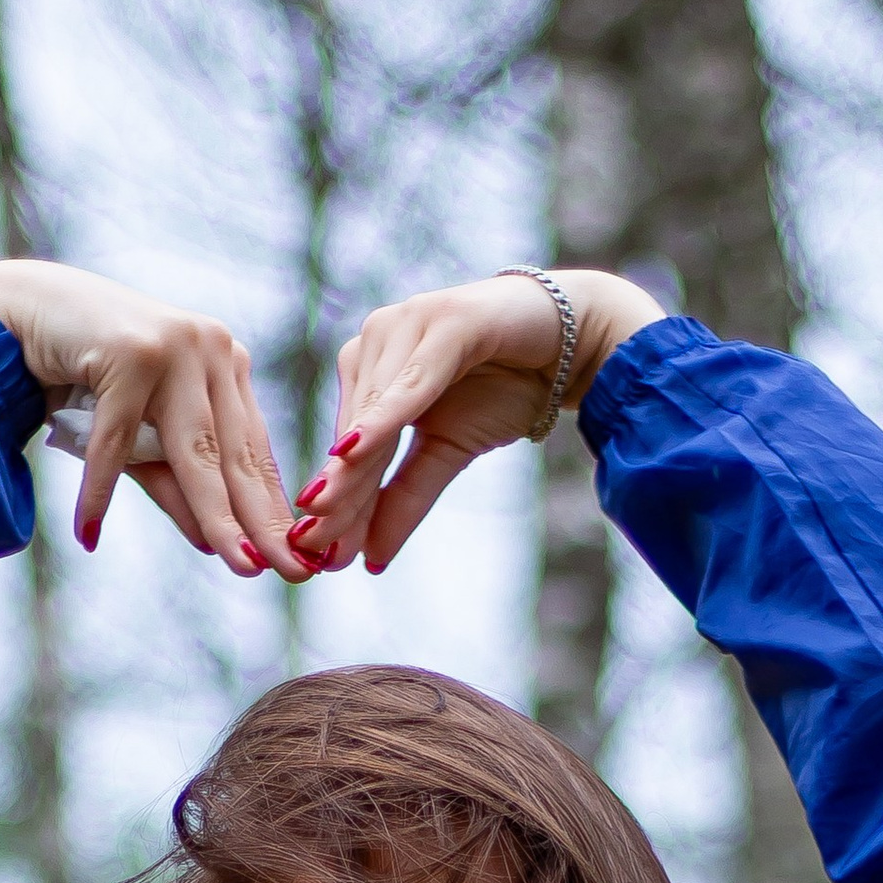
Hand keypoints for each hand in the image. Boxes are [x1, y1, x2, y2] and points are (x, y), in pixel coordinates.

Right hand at [0, 257, 308, 579]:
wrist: (27, 309)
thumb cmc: (90, 378)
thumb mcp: (143, 440)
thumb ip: (177, 486)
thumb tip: (218, 546)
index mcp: (226, 366)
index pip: (256, 453)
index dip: (276, 511)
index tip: (302, 561)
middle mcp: (210, 349)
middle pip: (236, 455)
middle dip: (263, 522)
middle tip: (290, 575)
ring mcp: (173, 346)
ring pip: (195, 450)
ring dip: (215, 515)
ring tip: (238, 566)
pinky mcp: (128, 351)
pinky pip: (117, 439)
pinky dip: (99, 490)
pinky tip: (88, 533)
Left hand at [285, 272, 666, 576]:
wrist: (569, 344)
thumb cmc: (505, 390)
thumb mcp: (448, 453)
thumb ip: (406, 499)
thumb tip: (371, 561)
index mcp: (370, 371)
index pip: (347, 449)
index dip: (335, 503)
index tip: (314, 555)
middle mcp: (376, 342)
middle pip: (352, 432)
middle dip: (336, 494)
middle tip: (313, 547)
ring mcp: (405, 324)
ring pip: (372, 409)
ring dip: (351, 465)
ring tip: (325, 512)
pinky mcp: (444, 321)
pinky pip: (410, 381)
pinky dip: (385, 415)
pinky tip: (356, 448)